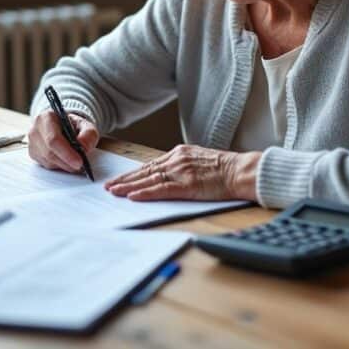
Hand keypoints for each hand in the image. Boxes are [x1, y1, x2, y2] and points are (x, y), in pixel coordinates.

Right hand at [27, 110, 99, 172]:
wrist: (63, 126)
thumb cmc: (73, 126)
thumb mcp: (86, 126)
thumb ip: (88, 135)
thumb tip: (84, 147)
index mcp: (46, 117)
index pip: (53, 139)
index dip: (67, 153)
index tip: (79, 162)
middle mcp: (35, 130)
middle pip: (49, 152)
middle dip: (67, 162)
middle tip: (81, 166)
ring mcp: (32, 143)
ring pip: (48, 161)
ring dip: (64, 165)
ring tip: (75, 161)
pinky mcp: (32, 154)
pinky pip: (46, 165)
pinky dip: (59, 166)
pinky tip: (66, 160)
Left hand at [105, 145, 260, 201]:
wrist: (241, 171)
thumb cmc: (225, 168)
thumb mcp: (199, 160)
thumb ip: (182, 165)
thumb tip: (168, 175)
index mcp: (179, 153)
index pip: (150, 165)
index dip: (133, 173)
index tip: (119, 179)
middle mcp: (176, 160)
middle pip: (145, 171)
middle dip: (124, 179)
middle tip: (107, 186)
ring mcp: (181, 172)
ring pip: (148, 180)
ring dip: (129, 186)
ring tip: (113, 192)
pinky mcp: (187, 185)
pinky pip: (161, 190)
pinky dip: (145, 193)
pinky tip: (132, 196)